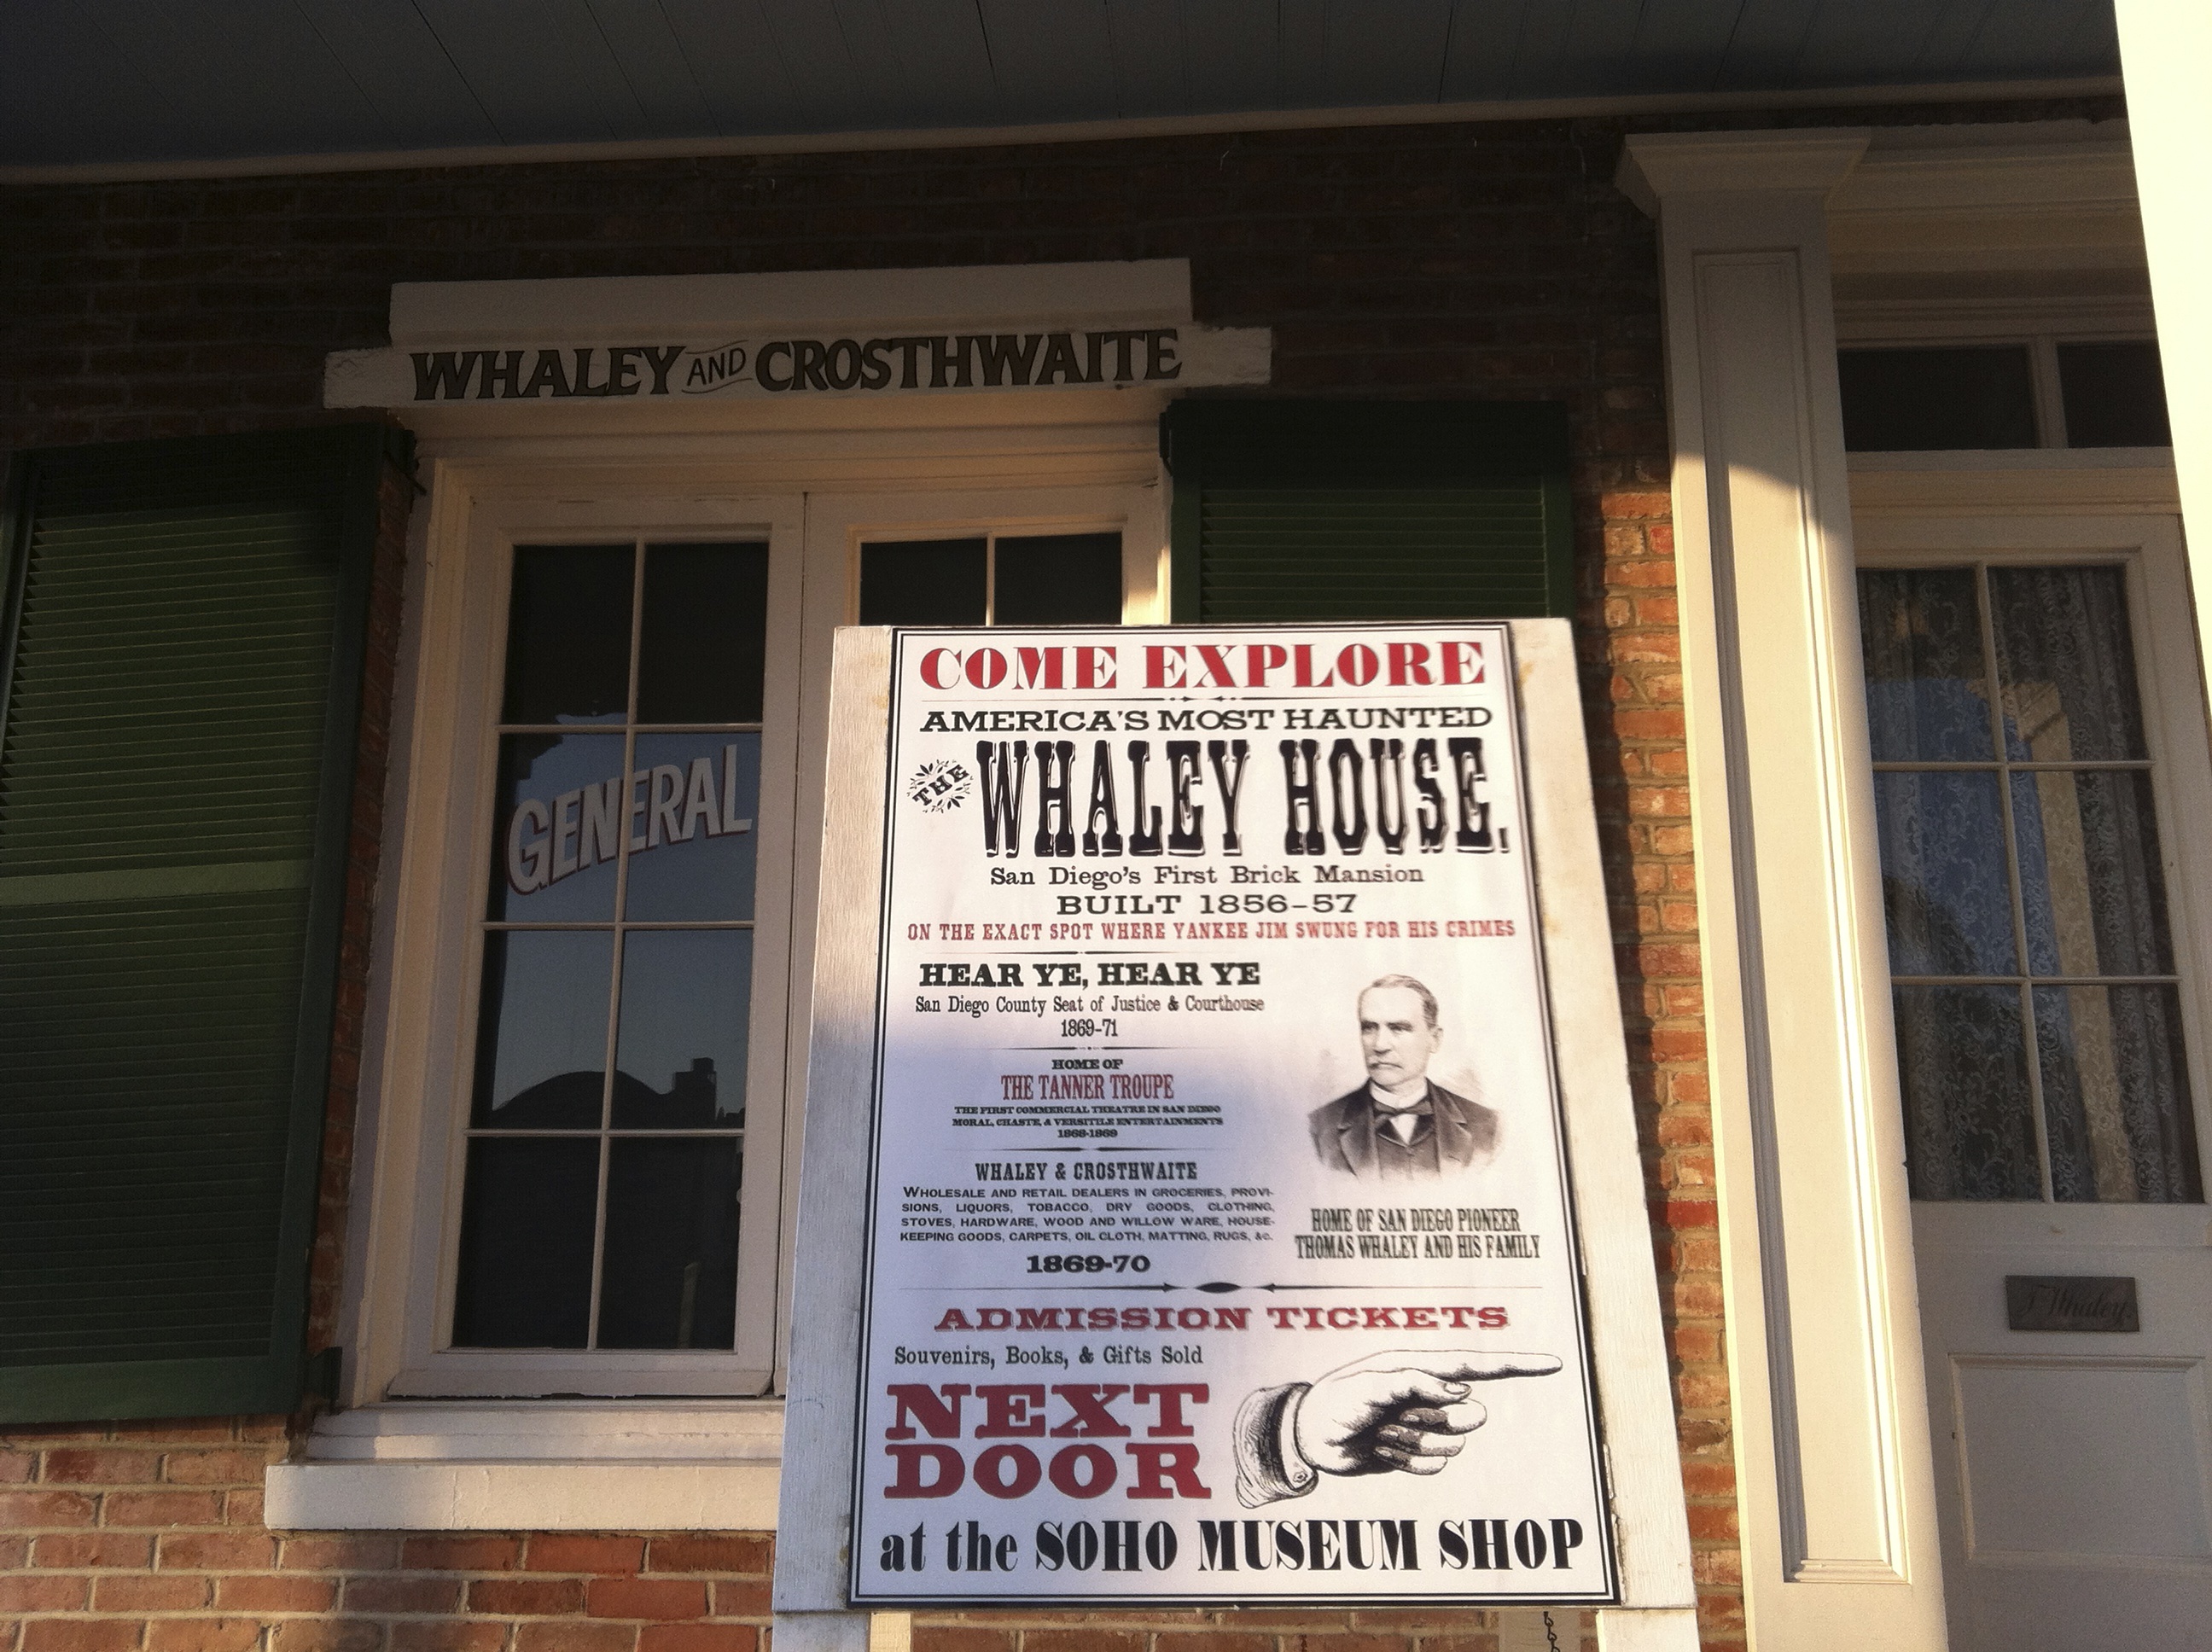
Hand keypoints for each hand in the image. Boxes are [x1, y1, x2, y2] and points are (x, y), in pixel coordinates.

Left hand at [1290, 1349, 1561, 1476]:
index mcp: (1420, 1369)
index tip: (1552, 1364)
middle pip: (1464, 1416)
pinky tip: (1379, 1450)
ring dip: (1414, 1443)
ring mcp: (1424, 1426)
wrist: (1309, 1437)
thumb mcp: (1371, 1386)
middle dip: (1432, 1423)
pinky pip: (1433, 1466)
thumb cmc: (1336, 1401)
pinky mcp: (1416, 1453)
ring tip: (1379, 1432)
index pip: (1477, 1366)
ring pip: (1451, 1445)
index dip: (1515, 1366)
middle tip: (1390, 1420)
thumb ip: (1417, 1383)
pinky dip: (1406, 1462)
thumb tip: (1464, 1391)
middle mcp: (1428, 1396)